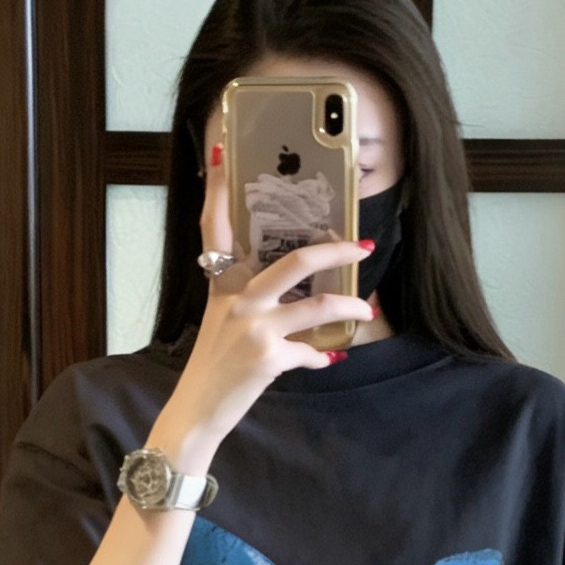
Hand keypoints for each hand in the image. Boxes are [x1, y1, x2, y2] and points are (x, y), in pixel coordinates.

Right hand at [162, 139, 375, 451]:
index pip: (214, 228)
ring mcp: (254, 328)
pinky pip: (311, 352)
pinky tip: (328, 360)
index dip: (218, 190)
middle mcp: (237, 300)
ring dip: (350, 307)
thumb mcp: (222, 322)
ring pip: (318, 306)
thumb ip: (247, 299)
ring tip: (367, 308)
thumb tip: (289, 291)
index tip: (222, 153)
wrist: (197, 411)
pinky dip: (322, 357)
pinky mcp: (269, 358)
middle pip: (294, 261)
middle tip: (362, 244)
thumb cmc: (213, 366)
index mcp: (221, 285)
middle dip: (335, 250)